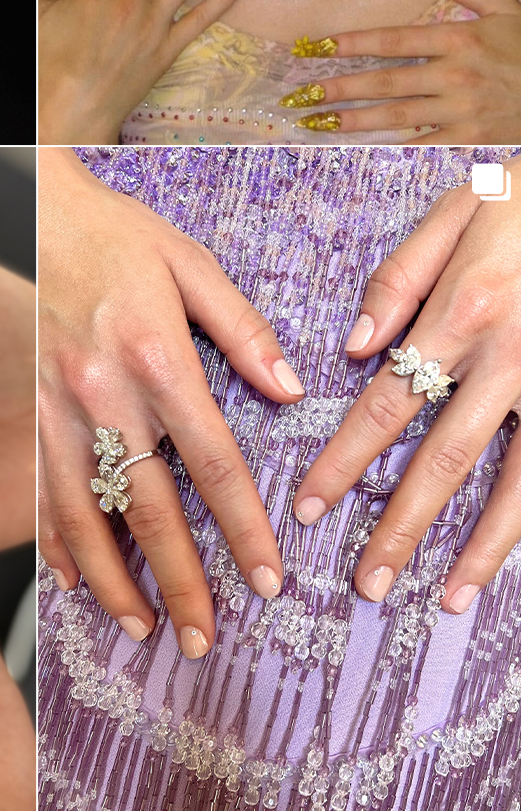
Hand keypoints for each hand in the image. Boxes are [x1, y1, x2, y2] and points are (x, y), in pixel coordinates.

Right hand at [37, 149, 301, 654]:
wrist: (33, 207)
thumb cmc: (116, 232)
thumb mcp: (190, 263)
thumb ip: (242, 329)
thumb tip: (289, 389)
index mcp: (153, 356)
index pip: (210, 462)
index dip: (243, 528)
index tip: (269, 579)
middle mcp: (99, 391)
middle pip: (144, 507)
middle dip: (178, 582)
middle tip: (202, 639)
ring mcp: (53, 405)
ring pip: (82, 512)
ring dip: (113, 580)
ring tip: (140, 629)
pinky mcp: (26, 407)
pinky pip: (37, 487)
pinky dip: (53, 541)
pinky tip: (73, 581)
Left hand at [279, 0, 520, 141]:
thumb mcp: (506, 8)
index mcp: (460, 38)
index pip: (393, 40)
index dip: (351, 43)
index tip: (315, 47)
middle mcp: (456, 73)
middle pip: (386, 81)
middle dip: (339, 88)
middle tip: (300, 95)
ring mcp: (464, 108)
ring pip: (397, 115)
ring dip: (353, 120)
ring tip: (316, 123)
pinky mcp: (473, 137)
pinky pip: (423, 143)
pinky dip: (390, 145)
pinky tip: (359, 147)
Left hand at [295, 151, 520, 612]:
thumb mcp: (457, 213)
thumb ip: (398, 281)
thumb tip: (352, 350)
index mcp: (461, 314)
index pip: (387, 405)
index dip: (345, 462)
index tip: (310, 508)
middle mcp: (511, 360)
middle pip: (445, 459)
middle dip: (403, 527)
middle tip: (366, 584)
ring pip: (518, 482)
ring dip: (480, 547)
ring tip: (445, 598)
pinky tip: (510, 560)